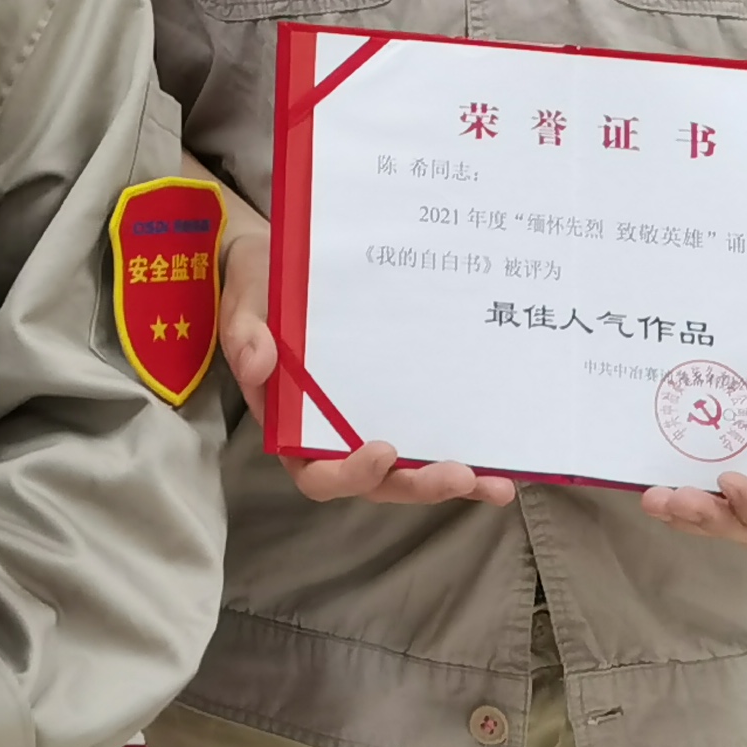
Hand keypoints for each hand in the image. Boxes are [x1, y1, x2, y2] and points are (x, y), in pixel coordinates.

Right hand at [220, 199, 517, 512]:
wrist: (281, 261)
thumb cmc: (261, 289)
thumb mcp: (245, 304)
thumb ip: (246, 335)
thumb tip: (257, 363)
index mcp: (292, 426)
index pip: (318, 473)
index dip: (352, 473)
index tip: (383, 450)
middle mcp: (333, 438)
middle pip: (377, 482)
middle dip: (418, 484)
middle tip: (459, 474)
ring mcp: (368, 424)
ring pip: (410, 471)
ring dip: (452, 481)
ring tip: (495, 484)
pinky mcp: (398, 404)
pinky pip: (428, 437)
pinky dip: (463, 452)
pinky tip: (500, 460)